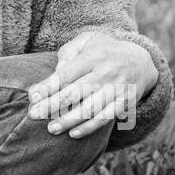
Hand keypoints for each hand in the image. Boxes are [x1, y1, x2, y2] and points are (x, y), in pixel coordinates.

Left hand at [25, 31, 157, 139]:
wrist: (141, 61)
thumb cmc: (103, 51)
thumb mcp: (88, 40)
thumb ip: (69, 52)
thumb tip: (55, 72)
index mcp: (93, 56)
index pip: (67, 74)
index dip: (48, 86)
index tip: (33, 96)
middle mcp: (106, 73)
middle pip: (76, 93)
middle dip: (53, 105)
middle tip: (33, 115)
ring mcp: (117, 89)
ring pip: (90, 109)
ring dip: (69, 120)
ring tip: (51, 128)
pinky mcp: (125, 103)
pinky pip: (106, 118)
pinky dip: (89, 128)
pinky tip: (73, 134)